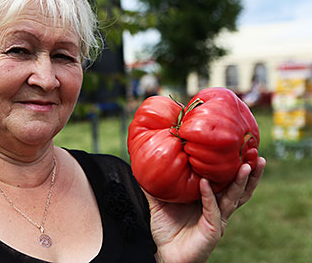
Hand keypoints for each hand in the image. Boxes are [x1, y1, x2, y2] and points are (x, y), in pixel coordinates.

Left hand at [145, 157, 265, 262]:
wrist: (164, 254)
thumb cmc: (165, 229)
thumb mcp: (159, 201)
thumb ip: (155, 184)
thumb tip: (143, 163)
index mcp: (209, 199)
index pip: (227, 179)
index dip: (236, 166)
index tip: (243, 148)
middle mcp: (218, 207)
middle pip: (240, 188)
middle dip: (250, 172)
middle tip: (257, 155)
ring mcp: (217, 218)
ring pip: (234, 198)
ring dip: (241, 182)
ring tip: (246, 166)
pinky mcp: (213, 229)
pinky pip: (212, 209)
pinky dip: (209, 195)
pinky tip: (205, 183)